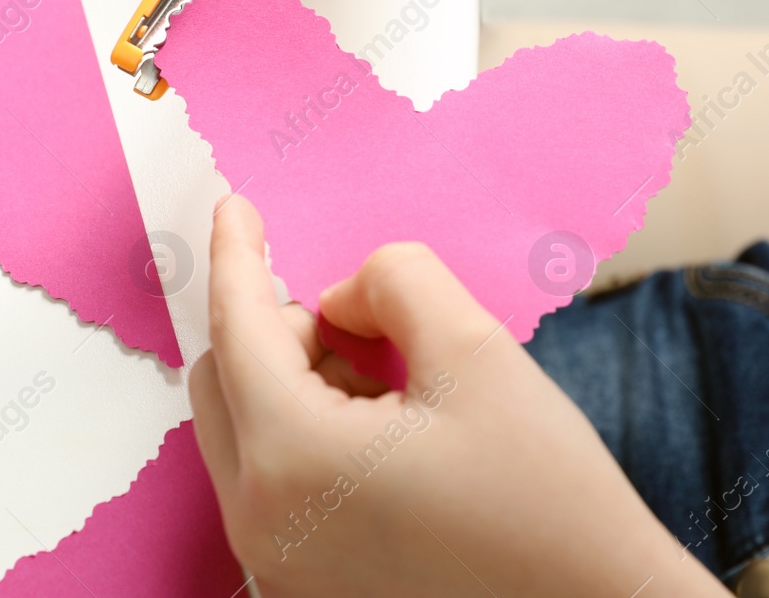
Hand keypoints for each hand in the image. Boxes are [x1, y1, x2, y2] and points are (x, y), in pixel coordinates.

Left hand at [190, 196, 728, 596]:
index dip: (236, 254)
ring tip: (397, 391)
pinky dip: (308, 436)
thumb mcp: (475, 350)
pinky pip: (271, 481)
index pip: (237, 328)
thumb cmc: (546, 498)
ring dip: (298, 384)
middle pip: (222, 380)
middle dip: (283, 332)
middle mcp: (261, 522)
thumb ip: (392, 280)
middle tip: (368, 326)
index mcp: (293, 459)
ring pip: (245, 429)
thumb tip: (340, 295)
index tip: (235, 208)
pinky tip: (390, 438)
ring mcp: (276, 564)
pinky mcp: (302, 585)